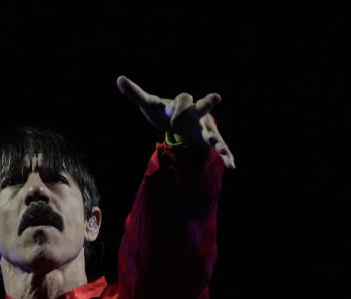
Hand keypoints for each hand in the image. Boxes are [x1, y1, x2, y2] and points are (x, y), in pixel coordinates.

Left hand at [116, 75, 234, 168]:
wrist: (179, 121)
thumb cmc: (164, 111)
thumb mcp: (150, 104)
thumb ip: (136, 93)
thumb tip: (119, 79)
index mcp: (182, 103)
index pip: (183, 99)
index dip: (177, 108)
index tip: (171, 117)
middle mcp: (196, 113)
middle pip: (203, 106)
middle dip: (208, 103)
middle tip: (216, 97)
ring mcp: (204, 127)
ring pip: (213, 133)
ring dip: (218, 141)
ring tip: (223, 150)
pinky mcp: (208, 140)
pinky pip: (219, 147)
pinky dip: (226, 156)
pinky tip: (232, 167)